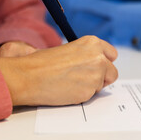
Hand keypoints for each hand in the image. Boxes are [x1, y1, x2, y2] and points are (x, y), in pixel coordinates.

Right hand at [0, 36, 117, 105]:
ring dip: (91, 87)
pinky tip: (67, 90)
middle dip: (102, 77)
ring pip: (102, 85)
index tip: (97, 66)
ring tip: (71, 83)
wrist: (28, 76)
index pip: (112, 55)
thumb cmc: (43, 62)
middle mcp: (99, 57)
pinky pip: (91, 96)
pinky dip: (82, 95)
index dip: (104, 62)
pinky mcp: (90, 91)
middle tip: (83, 78)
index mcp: (93, 43)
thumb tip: (95, 64)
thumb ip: (87, 55)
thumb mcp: (70, 49)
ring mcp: (96, 75)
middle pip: (112, 72)